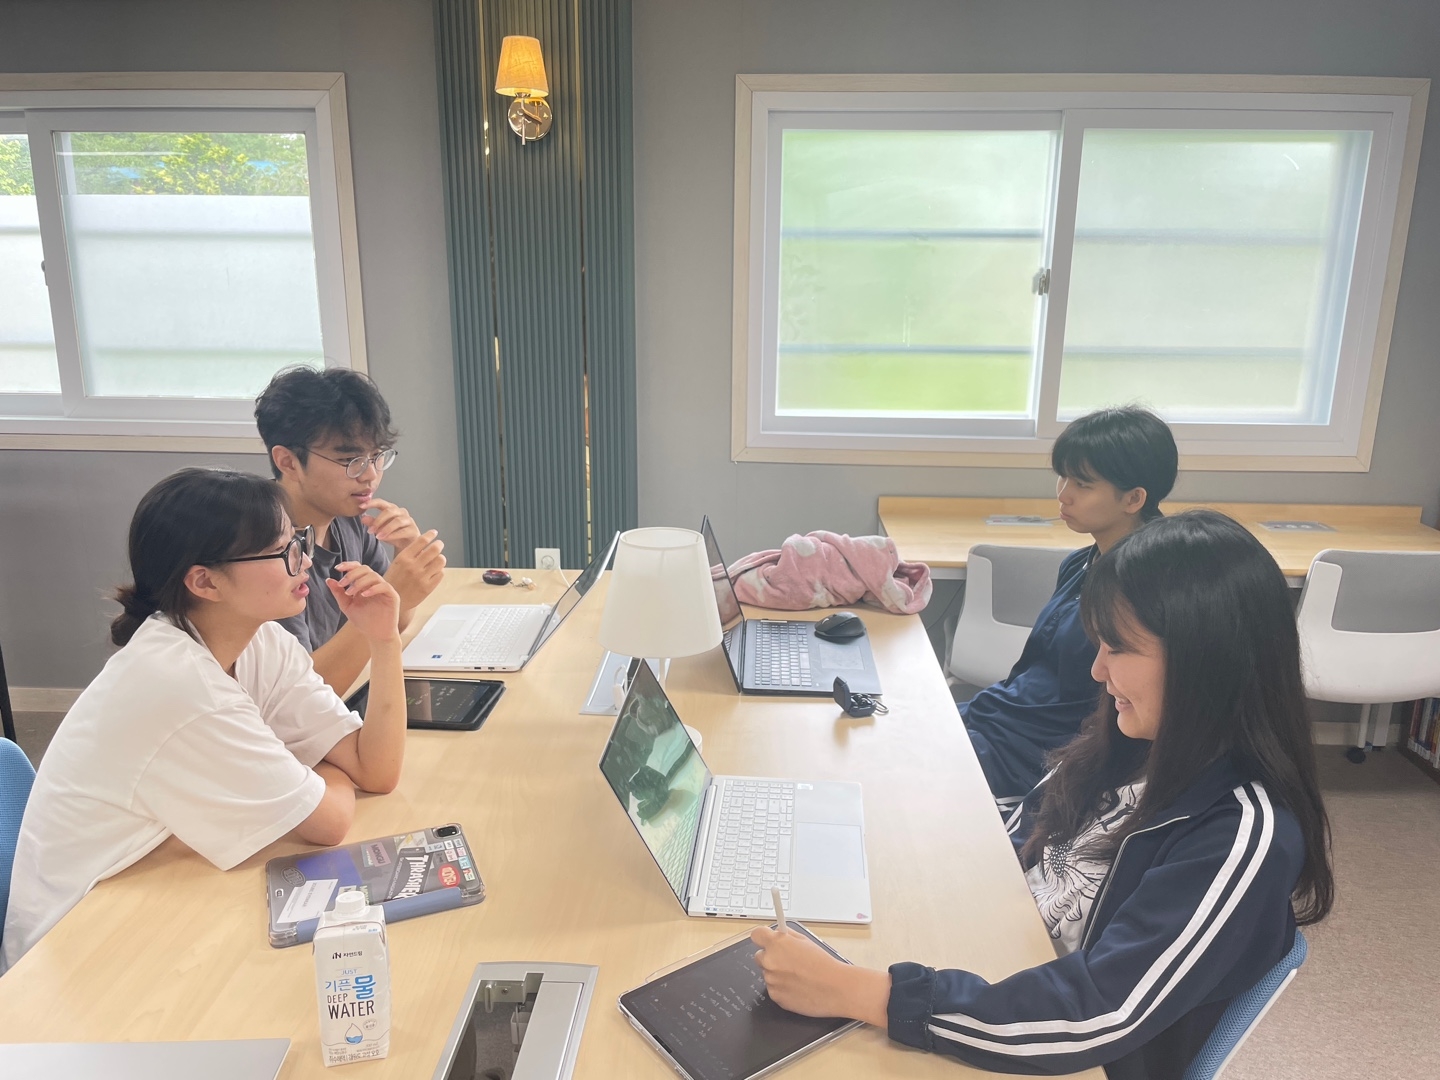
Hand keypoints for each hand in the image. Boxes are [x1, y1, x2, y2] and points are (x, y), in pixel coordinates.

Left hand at [325, 562, 400, 643]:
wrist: (376, 635)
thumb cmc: (364, 621)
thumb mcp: (347, 606)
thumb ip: (339, 593)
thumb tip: (329, 580)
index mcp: (365, 584)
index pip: (358, 568)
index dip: (348, 565)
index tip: (337, 568)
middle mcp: (375, 584)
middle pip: (365, 569)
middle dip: (352, 574)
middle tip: (342, 584)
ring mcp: (384, 589)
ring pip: (374, 576)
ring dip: (359, 582)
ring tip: (350, 593)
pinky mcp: (392, 596)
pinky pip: (384, 586)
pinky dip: (373, 588)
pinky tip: (364, 595)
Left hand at [359, 498, 421, 549]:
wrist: (407, 547)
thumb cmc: (394, 536)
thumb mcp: (380, 530)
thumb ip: (372, 523)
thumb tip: (363, 518)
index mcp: (392, 509)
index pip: (381, 502)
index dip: (371, 503)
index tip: (361, 506)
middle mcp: (401, 512)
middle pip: (390, 511)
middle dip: (378, 521)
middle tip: (370, 530)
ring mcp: (409, 521)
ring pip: (397, 521)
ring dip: (385, 528)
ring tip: (377, 536)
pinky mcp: (413, 530)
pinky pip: (403, 531)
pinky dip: (393, 535)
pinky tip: (385, 539)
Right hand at [383, 530, 445, 609]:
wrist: (391, 601)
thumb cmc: (393, 581)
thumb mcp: (396, 564)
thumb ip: (411, 554)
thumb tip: (427, 543)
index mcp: (403, 558)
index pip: (421, 541)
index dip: (430, 535)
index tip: (434, 533)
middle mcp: (413, 566)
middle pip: (435, 549)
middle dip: (439, 544)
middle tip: (439, 544)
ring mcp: (421, 577)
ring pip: (440, 560)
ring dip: (440, 558)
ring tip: (437, 559)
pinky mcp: (428, 587)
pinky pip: (441, 573)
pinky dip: (439, 571)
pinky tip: (434, 572)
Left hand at [750, 926, 890, 1025]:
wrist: (835, 988)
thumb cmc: (824, 965)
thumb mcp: (806, 941)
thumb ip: (788, 936)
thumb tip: (779, 933)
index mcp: (776, 944)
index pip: (756, 935)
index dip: (763, 937)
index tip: (767, 940)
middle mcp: (769, 961)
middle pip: (759, 956)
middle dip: (771, 957)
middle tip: (787, 961)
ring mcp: (771, 980)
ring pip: (768, 974)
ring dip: (777, 974)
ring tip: (798, 976)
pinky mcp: (775, 997)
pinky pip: (774, 989)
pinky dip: (782, 988)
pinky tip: (798, 987)